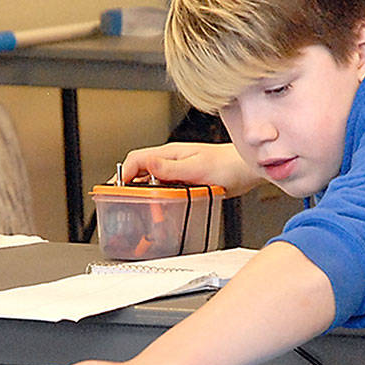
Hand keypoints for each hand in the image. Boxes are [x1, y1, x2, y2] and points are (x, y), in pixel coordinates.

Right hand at [121, 141, 263, 195]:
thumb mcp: (197, 167)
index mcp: (170, 154)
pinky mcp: (186, 182)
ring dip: (146, 194)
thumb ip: (171, 167)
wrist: (247, 169)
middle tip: (126, 203)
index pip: (136, 160)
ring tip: (144, 209)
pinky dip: (160, 199)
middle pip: (140, 171)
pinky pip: (166, 190)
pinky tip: (163, 209)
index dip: (123, 174)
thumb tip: (147, 163)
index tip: (117, 190)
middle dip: (130, 186)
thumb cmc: (228, 165)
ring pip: (152, 182)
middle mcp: (171, 161)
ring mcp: (178, 172)